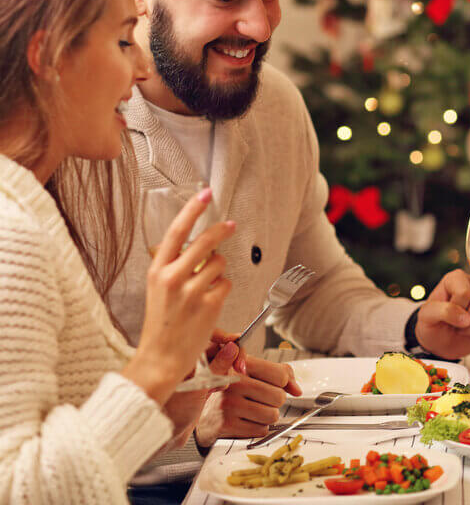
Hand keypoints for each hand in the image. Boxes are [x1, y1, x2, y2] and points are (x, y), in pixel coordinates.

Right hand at [123, 187, 233, 403]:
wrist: (160, 358)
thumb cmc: (162, 323)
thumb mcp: (158, 289)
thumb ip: (174, 267)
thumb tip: (200, 247)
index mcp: (156, 271)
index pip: (175, 232)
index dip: (192, 210)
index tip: (205, 193)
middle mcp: (172, 278)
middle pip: (205, 242)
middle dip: (221, 231)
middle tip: (231, 225)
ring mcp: (191, 292)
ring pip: (219, 264)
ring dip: (219, 272)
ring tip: (205, 289)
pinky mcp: (209, 305)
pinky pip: (226, 284)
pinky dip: (223, 289)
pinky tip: (210, 303)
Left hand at [159, 338, 240, 448]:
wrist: (163, 433)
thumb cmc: (169, 412)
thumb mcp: (198, 387)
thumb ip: (217, 367)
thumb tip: (232, 347)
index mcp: (181, 354)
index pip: (209, 336)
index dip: (226, 339)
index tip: (238, 345)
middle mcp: (186, 359)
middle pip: (217, 347)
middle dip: (230, 357)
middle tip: (239, 368)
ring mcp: (192, 371)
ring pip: (218, 361)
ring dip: (225, 371)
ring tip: (217, 386)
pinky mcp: (197, 382)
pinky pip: (216, 373)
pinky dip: (220, 380)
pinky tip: (214, 390)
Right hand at [195, 351, 300, 445]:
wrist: (206, 414)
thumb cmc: (235, 391)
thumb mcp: (255, 373)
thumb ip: (281, 374)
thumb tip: (297, 390)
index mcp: (243, 364)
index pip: (281, 374)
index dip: (282, 383)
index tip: (273, 384)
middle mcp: (234, 382)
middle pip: (279, 396)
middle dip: (275, 402)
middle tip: (261, 401)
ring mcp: (229, 403)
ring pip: (272, 415)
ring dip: (268, 416)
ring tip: (254, 411)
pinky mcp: (226, 424)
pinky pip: (261, 430)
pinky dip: (258, 428)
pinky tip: (246, 421)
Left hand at [414, 269, 469, 358]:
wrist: (440, 341)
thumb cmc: (432, 325)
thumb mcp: (427, 317)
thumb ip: (443, 312)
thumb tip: (466, 318)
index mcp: (456, 278)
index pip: (465, 293)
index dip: (456, 310)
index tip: (446, 316)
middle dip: (467, 321)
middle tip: (455, 325)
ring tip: (462, 328)